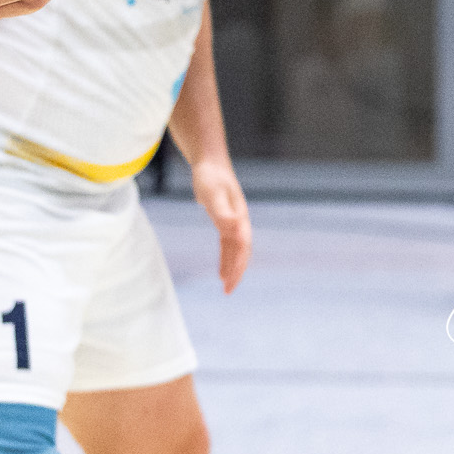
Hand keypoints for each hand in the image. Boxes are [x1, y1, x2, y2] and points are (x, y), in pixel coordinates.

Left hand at [191, 158, 251, 293]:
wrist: (210, 162)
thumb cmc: (210, 177)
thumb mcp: (213, 195)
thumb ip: (222, 213)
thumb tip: (234, 229)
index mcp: (240, 217)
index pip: (242, 247)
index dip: (237, 266)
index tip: (228, 283)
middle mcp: (240, 221)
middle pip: (242, 251)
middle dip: (237, 271)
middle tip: (228, 291)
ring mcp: (234, 221)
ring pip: (236, 250)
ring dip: (232, 266)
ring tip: (225, 285)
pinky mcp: (225, 220)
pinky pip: (228, 244)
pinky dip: (226, 257)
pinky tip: (221, 268)